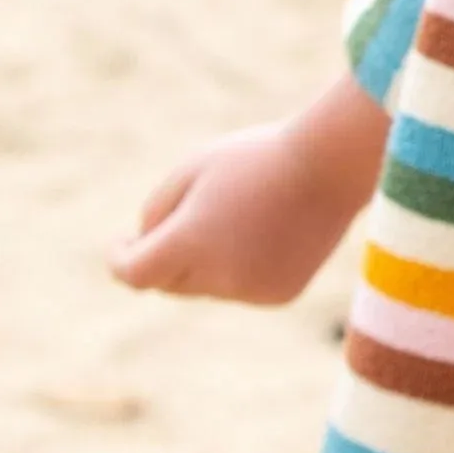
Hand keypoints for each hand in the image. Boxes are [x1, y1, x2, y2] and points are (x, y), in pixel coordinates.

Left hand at [112, 75, 388, 304]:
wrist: (332, 166)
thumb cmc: (257, 157)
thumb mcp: (193, 169)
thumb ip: (158, 212)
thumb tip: (146, 249)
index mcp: (189, 242)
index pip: (133, 273)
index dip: (121, 257)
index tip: (124, 241)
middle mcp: (218, 275)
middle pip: (169, 282)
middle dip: (167, 256)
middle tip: (190, 216)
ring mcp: (252, 290)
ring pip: (206, 287)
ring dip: (208, 262)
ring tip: (242, 215)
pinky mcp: (279, 294)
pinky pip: (242, 289)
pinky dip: (242, 269)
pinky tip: (269, 233)